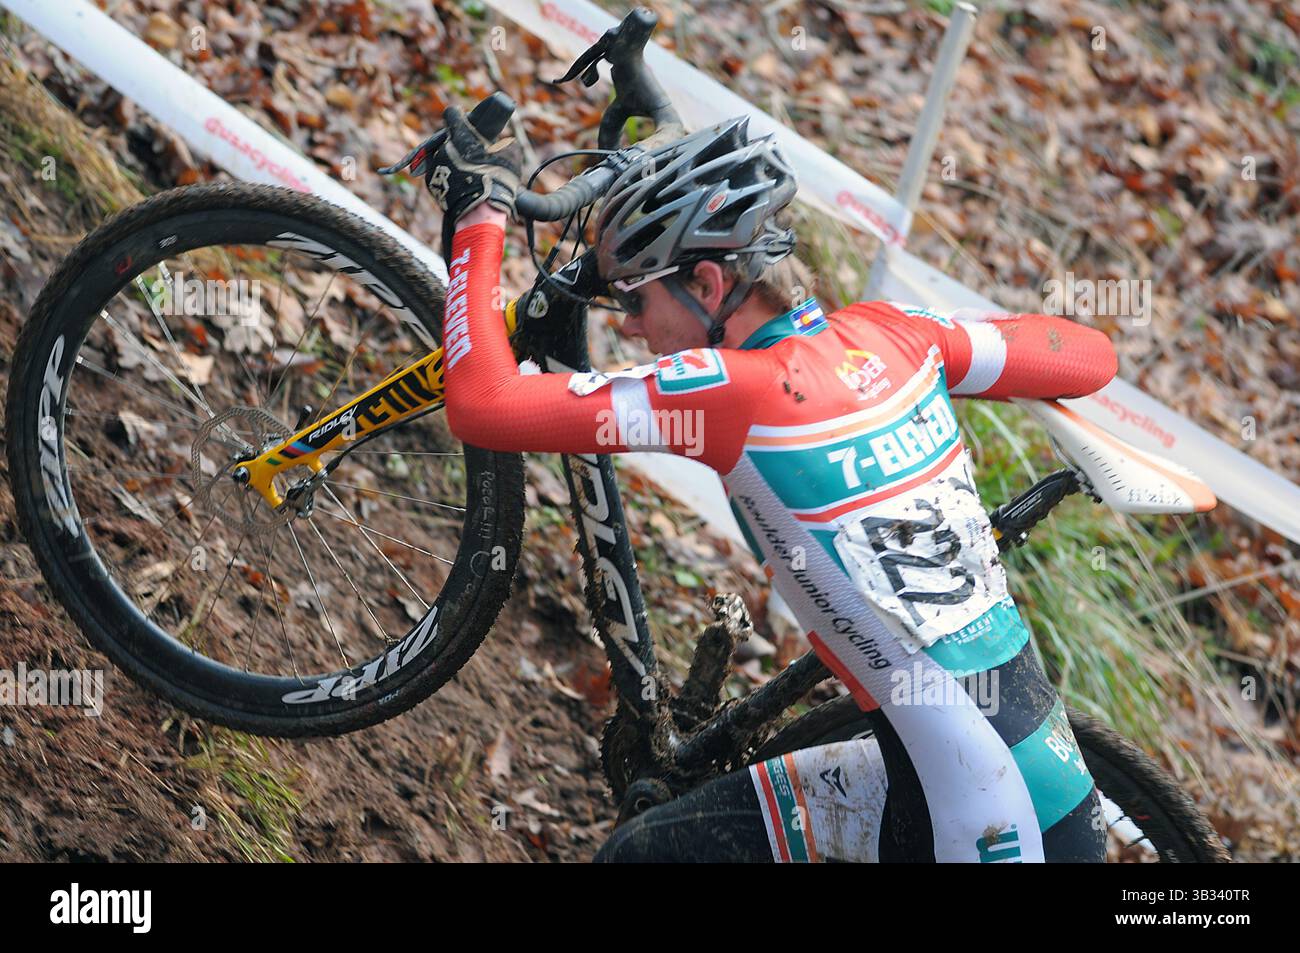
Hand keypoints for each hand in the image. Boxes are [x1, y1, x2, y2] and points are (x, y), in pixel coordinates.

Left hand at [424, 105, 522, 254]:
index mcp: (461, 135)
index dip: (459, 116)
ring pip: (443, 156)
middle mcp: (444, 147)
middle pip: (449, 139)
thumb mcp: (510, 156)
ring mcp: (435, 165)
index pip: (452, 114)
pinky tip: (461, 185)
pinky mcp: (431, 183)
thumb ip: (503, 143)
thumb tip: (503, 143)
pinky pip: (439, 173)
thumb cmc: (498, 181)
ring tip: (468, 174)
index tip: (464, 120)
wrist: (480, 213)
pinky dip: (447, 176)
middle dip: (459, 144)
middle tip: (474, 155)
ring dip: (453, 160)